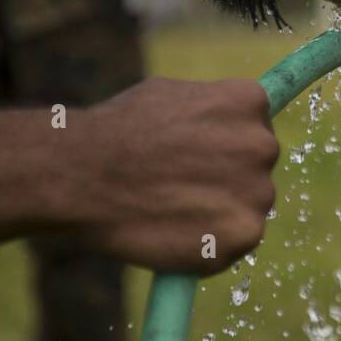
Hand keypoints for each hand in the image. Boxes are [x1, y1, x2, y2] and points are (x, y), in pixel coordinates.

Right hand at [67, 77, 279, 273]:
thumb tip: (226, 121)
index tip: (199, 153)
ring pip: (248, 205)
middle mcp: (262, 144)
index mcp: (248, 102)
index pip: (254, 123)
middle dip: (227, 176)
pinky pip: (237, 242)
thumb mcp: (170, 95)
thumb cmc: (114, 131)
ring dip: (221, 211)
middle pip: (255, 166)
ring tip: (171, 209)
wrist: (78, 177)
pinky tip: (176, 233)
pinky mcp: (244, 234)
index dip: (223, 140)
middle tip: (180, 185)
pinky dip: (211, 245)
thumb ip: (210, 108)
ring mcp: (256, 192)